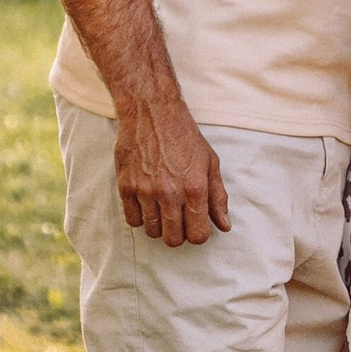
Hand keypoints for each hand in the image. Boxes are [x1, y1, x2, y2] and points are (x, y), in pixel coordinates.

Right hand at [115, 95, 230, 246]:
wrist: (151, 112)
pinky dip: (140, 216)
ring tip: (162, 208)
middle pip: (173, 239)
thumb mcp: (210, 163)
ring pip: (152, 232)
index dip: (198, 234)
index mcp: (195, 188)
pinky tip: (146, 203)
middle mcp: (170, 193)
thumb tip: (224, 225)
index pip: (198, 235)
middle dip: (178, 234)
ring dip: (159, 225)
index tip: (195, 225)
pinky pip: (132, 220)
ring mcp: (145, 191)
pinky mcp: (126, 187)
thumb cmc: (184, 136)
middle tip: (178, 219)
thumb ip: (217, 197)